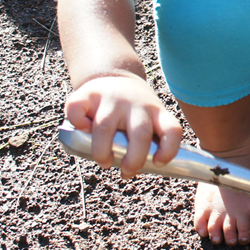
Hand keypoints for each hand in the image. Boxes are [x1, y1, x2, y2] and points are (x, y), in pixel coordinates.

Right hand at [64, 75, 183, 177]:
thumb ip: (145, 143)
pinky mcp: (88, 93)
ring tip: (105, 162)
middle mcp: (136, 103)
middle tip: (127, 171)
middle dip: (134, 160)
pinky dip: (78, 124)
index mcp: (157, 111)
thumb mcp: (148, 120)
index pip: (172, 129)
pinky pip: (77, 111)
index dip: (168, 150)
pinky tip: (84, 130)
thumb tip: (131, 171)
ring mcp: (112, 97)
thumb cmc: (132, 111)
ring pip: (104, 127)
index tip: (157, 163)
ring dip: (102, 152)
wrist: (114, 78)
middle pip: (140, 133)